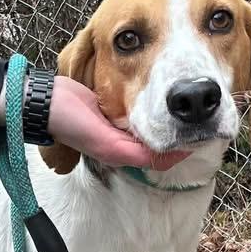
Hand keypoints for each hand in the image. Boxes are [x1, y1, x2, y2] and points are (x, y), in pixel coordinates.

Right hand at [47, 77, 188, 168]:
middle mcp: (123, 141)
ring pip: (151, 124)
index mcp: (124, 154)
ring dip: (168, 118)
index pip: (162, 157)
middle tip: (201, 115)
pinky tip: (163, 94)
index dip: (183, 148)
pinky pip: (138, 109)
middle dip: (180, 132)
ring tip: (187, 104)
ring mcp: (118, 125)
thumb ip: (135, 152)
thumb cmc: (73, 124)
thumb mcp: (107, 143)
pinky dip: (152, 105)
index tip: (204, 134)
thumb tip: (170, 156)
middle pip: (159, 141)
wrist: (46, 102)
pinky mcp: (112, 107)